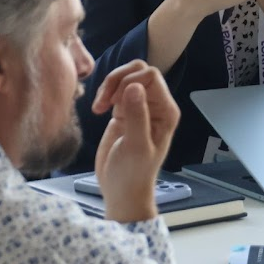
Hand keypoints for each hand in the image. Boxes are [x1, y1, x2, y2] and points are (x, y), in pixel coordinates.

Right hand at [91, 60, 180, 222]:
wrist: (121, 191)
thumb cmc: (132, 174)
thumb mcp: (135, 146)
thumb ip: (137, 115)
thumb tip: (133, 86)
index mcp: (166, 111)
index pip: (151, 76)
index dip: (130, 81)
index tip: (115, 101)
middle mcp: (155, 105)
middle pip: (138, 71)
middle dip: (118, 79)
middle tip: (105, 101)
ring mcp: (139, 107)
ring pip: (125, 77)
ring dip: (109, 86)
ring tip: (98, 107)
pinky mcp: (123, 112)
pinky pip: (115, 90)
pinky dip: (104, 94)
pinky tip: (97, 110)